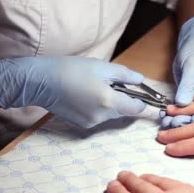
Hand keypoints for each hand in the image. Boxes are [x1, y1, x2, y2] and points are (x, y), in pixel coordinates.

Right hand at [0, 56, 145, 127]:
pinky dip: (99, 107)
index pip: (138, 108)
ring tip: (95, 86)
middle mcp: (102, 116)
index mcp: (108, 101)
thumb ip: (125, 75)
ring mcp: (91, 123)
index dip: (146, 103)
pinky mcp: (82, 125)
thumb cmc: (70, 69)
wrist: (40, 82)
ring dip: (111, 102)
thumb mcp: (102, 67)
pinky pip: (99, 116)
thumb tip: (142, 81)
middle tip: (114, 83)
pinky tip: (85, 95)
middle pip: (125, 111)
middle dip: (125, 99)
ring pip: (112, 113)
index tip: (153, 100)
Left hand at [166, 15, 193, 127]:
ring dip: (177, 121)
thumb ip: (188, 87)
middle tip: (168, 124)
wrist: (193, 43)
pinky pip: (185, 112)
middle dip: (184, 123)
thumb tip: (182, 104)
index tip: (178, 123)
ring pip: (192, 118)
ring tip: (165, 122)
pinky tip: (165, 118)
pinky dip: (175, 115)